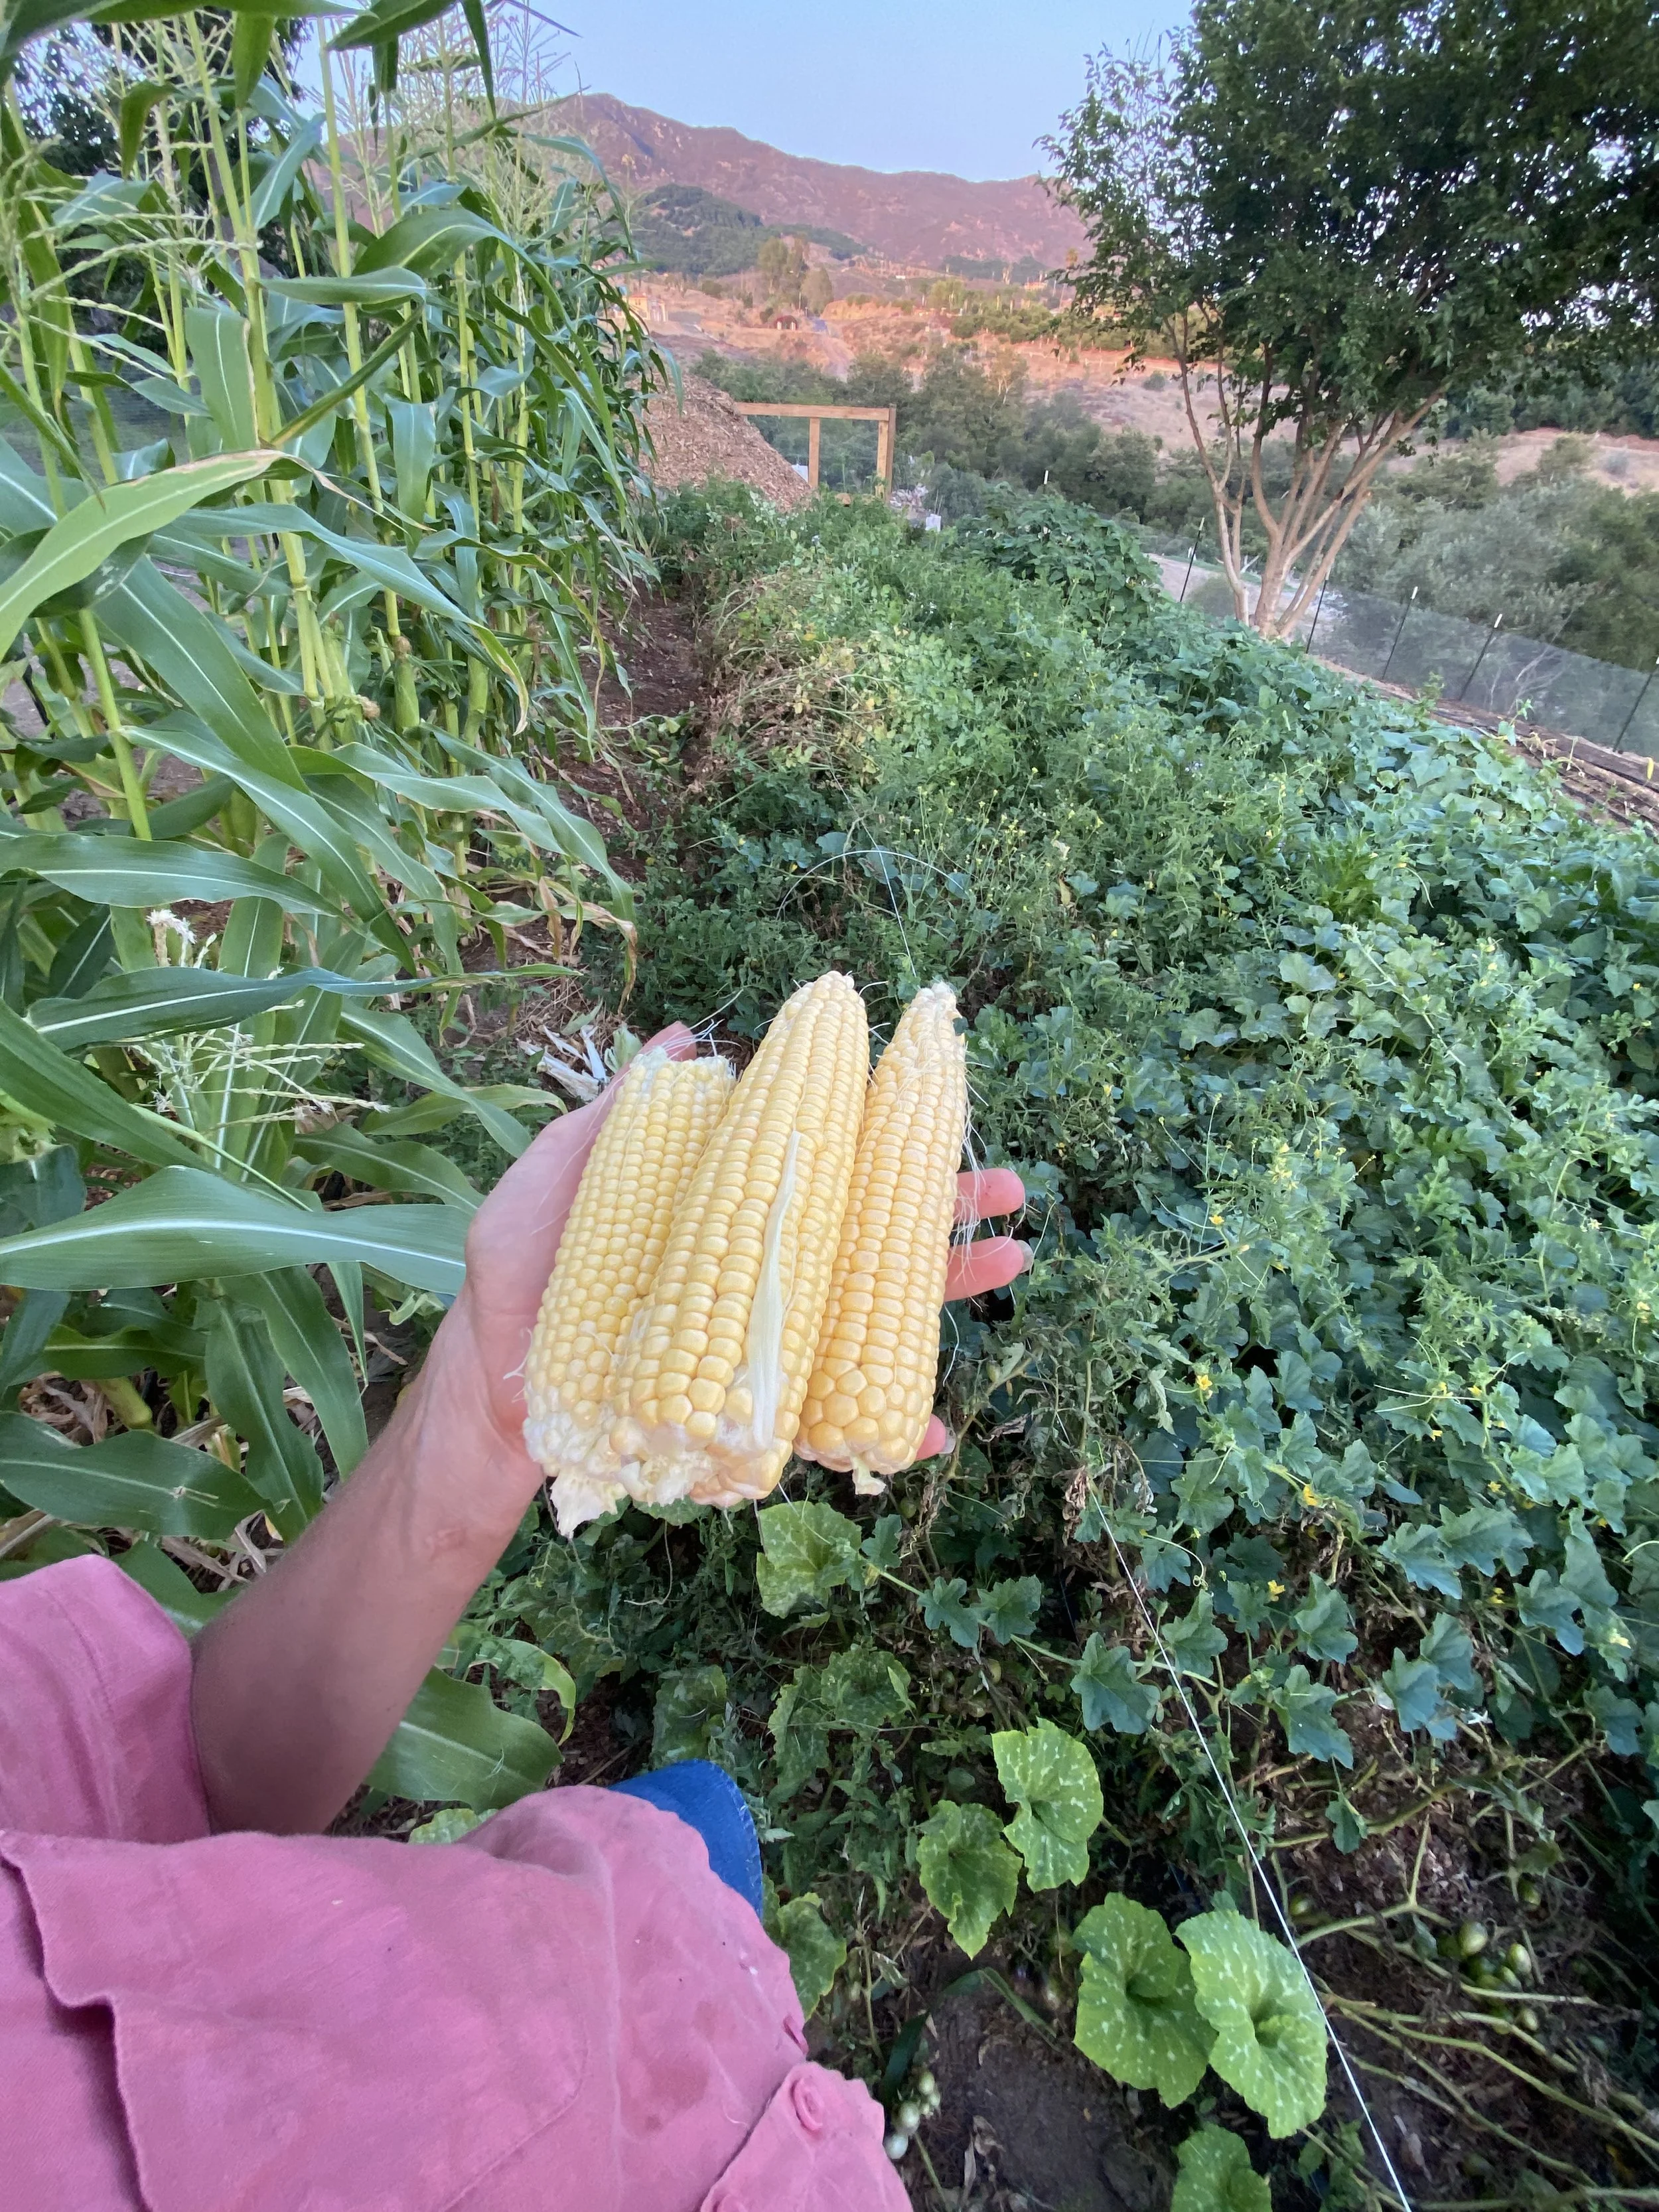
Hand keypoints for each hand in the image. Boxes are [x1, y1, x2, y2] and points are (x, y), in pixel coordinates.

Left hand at [417, 1045, 1026, 1518]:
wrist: (488, 1396)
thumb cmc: (515, 1282)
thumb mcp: (556, 1180)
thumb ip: (620, 1118)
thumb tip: (685, 1039)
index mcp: (725, 1210)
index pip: (816, 1162)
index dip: (876, 1132)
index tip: (930, 1097)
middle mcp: (757, 1270)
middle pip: (865, 1230)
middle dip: (942, 1209)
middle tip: (1007, 1188)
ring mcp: (762, 1339)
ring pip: (873, 1310)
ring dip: (946, 1290)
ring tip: (1011, 1259)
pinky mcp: (753, 1407)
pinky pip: (833, 1418)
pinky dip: (889, 1426)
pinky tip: (932, 1426)